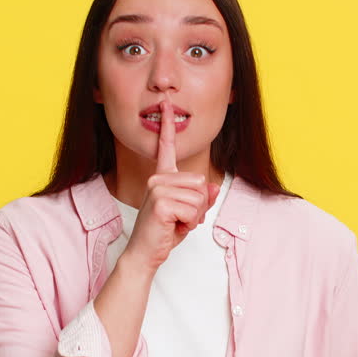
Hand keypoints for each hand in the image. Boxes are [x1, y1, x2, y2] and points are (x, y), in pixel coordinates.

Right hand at [123, 97, 220, 272]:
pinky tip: (173, 228)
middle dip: (198, 206)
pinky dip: (189, 223)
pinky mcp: (160, 202)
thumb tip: (212, 186)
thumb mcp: (188, 214)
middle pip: (200, 182)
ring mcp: (157, 189)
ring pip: (199, 197)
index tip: (166, 103)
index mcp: (162, 177)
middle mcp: (158, 179)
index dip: (167, 126)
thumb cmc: (164, 233)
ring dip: (194, 216)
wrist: (145, 253)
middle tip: (181, 219)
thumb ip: (201, 199)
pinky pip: (193, 209)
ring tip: (177, 224)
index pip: (165, 148)